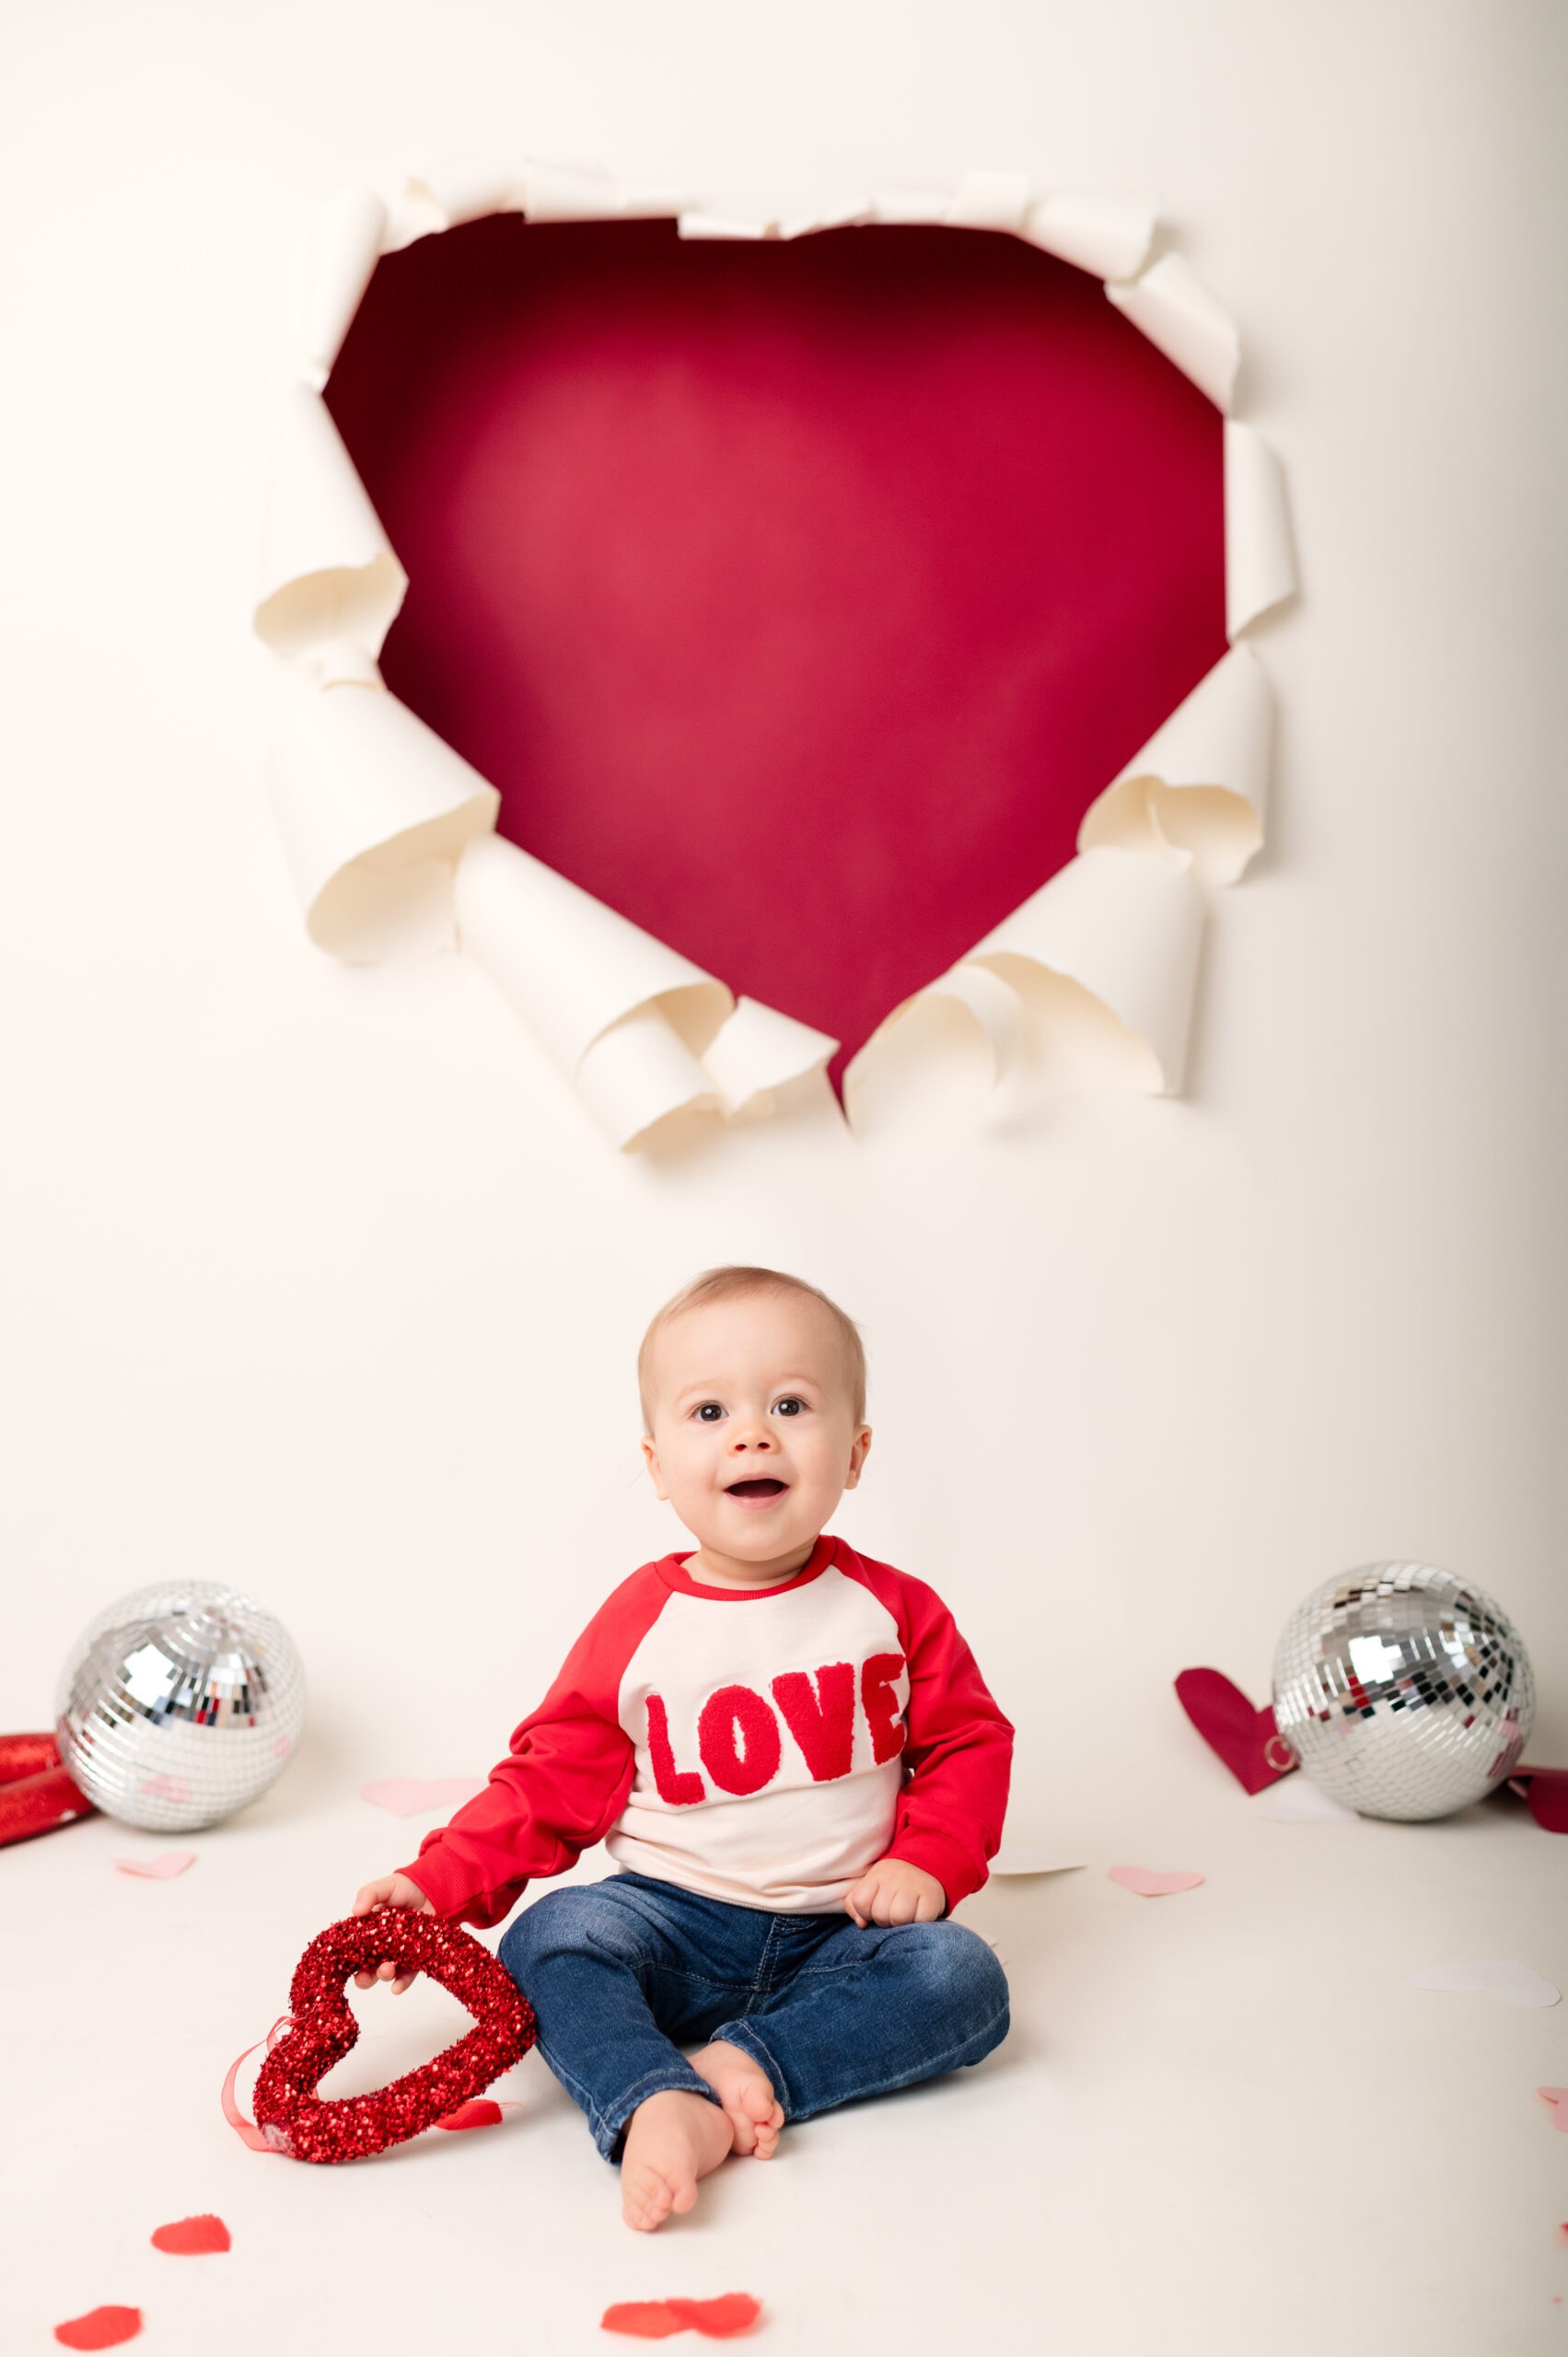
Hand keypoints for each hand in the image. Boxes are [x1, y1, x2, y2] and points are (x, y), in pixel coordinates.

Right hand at [350, 1872, 435, 1994]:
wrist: (432, 1889)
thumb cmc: (403, 1888)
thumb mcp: (384, 1887)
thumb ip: (369, 1894)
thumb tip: (355, 1911)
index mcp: (367, 1932)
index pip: (353, 1949)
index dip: (348, 1960)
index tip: (345, 1966)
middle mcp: (380, 1946)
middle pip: (367, 1967)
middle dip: (364, 1976)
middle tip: (364, 1977)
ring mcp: (398, 1954)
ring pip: (386, 1972)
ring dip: (383, 1975)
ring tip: (387, 1970)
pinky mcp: (416, 1959)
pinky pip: (407, 1975)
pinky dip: (401, 1983)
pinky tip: (397, 1987)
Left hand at [843, 1857, 945, 1927]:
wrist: (926, 1865)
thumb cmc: (892, 1884)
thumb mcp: (870, 1887)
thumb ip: (854, 1905)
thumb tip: (862, 1924)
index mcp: (876, 1876)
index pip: (860, 1902)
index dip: (865, 1912)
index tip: (875, 1908)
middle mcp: (895, 1878)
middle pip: (880, 1914)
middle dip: (884, 1920)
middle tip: (892, 1912)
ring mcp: (914, 1886)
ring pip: (898, 1918)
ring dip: (901, 1924)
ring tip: (905, 1916)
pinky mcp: (932, 1897)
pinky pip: (921, 1920)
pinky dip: (920, 1922)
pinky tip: (919, 1914)